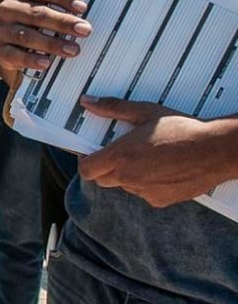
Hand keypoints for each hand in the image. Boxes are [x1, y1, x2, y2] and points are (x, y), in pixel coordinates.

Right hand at [0, 0, 91, 73]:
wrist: (9, 40)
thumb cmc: (32, 20)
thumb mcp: (42, 4)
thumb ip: (58, 0)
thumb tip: (84, 7)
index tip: (82, 7)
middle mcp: (8, 8)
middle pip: (37, 13)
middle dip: (63, 22)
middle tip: (84, 30)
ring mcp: (2, 29)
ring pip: (27, 36)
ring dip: (52, 43)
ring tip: (73, 50)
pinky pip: (15, 54)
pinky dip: (31, 59)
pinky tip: (46, 62)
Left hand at [77, 97, 237, 205]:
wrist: (215, 150)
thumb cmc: (182, 129)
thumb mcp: (145, 112)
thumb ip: (113, 108)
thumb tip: (89, 102)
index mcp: (121, 156)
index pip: (87, 170)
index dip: (87, 162)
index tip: (93, 153)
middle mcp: (129, 177)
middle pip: (102, 180)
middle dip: (105, 168)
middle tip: (121, 153)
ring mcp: (144, 191)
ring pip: (124, 186)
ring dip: (128, 175)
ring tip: (148, 158)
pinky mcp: (160, 200)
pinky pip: (144, 194)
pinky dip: (147, 184)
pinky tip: (162, 169)